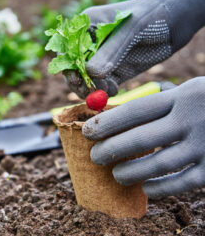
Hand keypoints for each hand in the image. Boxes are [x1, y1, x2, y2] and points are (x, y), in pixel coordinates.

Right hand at [65, 0, 204, 97]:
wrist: (177, 21)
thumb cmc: (152, 15)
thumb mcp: (131, 30)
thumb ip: (111, 51)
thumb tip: (90, 73)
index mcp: (87, 25)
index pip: (68, 48)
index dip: (68, 65)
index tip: (77, 79)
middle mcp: (90, 43)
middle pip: (73, 67)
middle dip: (79, 81)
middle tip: (89, 92)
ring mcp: (101, 58)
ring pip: (86, 79)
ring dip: (92, 89)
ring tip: (106, 91)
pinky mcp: (113, 70)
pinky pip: (102, 85)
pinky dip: (104, 91)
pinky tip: (114, 90)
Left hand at [82, 77, 204, 197]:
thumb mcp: (192, 91)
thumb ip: (163, 101)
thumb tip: (120, 114)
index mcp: (183, 97)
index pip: (135, 111)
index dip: (107, 123)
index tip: (87, 132)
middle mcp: (193, 119)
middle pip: (142, 138)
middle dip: (112, 149)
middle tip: (95, 157)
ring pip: (159, 164)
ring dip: (132, 172)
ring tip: (116, 175)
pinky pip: (183, 182)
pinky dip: (162, 188)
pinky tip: (147, 190)